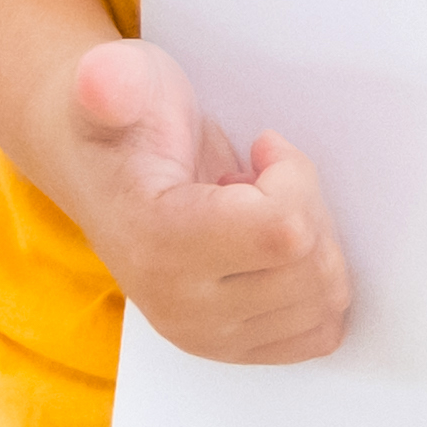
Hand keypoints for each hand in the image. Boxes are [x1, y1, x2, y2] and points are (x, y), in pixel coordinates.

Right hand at [36, 39, 349, 364]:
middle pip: (314, 268)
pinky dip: (316, 286)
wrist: (106, 167)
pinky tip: (277, 250)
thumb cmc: (125, 121)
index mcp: (158, 246)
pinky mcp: (233, 346)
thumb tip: (101, 82)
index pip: (287, 230)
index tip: (261, 149)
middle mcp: (180, 308)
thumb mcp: (120, 80)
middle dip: (308, 209)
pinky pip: (318, 333)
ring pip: (325, 300)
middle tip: (264, 182)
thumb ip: (111, 82)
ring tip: (264, 214)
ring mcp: (207, 336)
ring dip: (315, 246)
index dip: (293, 177)